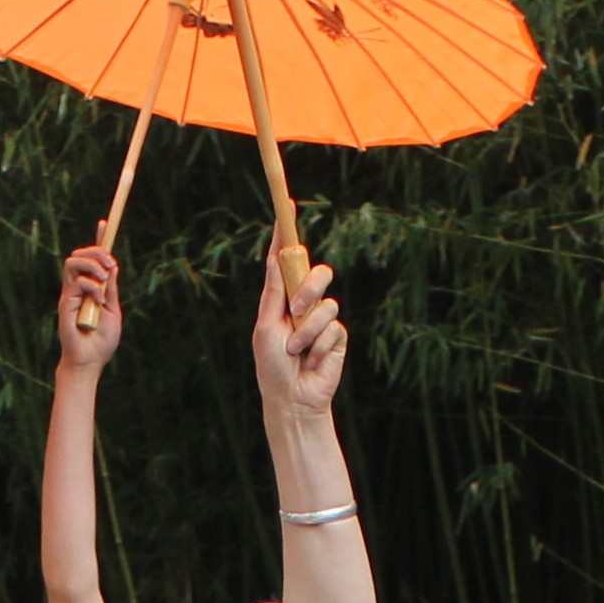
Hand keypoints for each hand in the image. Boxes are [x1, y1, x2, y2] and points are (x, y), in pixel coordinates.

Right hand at [56, 242, 122, 373]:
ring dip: (93, 265)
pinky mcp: (65, 303)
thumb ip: (110, 289)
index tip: (104, 224)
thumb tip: (113, 267)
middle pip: (80, 254)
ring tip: (104, 279)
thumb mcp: (113, 310)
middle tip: (111, 266)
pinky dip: (92, 287)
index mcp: (90, 288)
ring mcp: (69, 294)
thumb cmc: (101, 341)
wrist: (90, 361)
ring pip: (73, 262)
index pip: (91, 259)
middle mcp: (77, 288)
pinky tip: (97, 301)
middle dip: (97, 251)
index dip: (98, 240)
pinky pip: (78, 282)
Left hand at [251, 242, 343, 419]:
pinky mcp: (337, 336)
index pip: (286, 260)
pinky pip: (334, 327)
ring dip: (308, 331)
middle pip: (317, 273)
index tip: (288, 205)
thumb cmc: (272, 365)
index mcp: (282, 297)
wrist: (292, 398)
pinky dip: (319, 345)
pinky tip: (312, 360)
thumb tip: (275, 257)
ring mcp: (322, 319)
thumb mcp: (266, 326)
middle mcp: (304, 303)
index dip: (287, 233)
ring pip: (327, 304)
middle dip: (309, 288)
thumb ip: (274, 292)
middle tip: (296, 311)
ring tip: (297, 351)